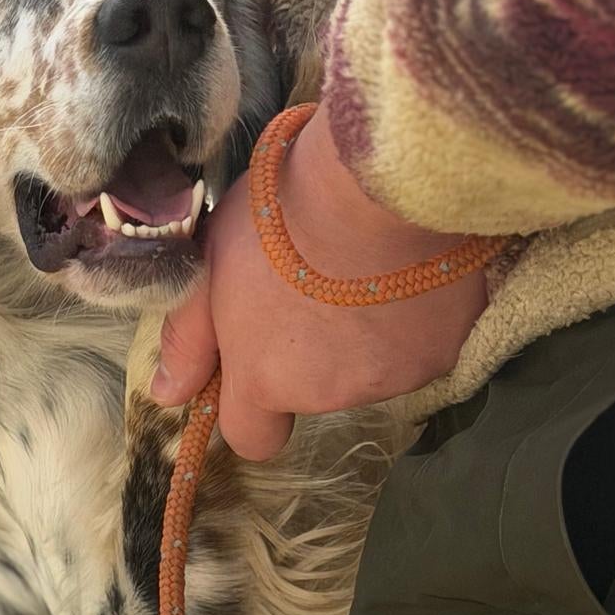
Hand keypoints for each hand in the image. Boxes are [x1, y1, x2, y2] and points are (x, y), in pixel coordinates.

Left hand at [150, 106, 488, 458]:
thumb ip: (187, 339)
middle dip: (314, 353)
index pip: (253, 437)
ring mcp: (394, 376)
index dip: (254, 405)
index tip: (261, 362)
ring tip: (369, 267)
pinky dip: (419, 317)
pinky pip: (428, 344)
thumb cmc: (278, 214)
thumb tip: (167, 396)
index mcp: (265, 380)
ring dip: (368, 333)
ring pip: (374, 368)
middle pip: (317, 393)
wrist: (375, 178)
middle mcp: (331, 394)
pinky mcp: (447, 351)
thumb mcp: (210, 266)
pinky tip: (411, 267)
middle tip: (318, 282)